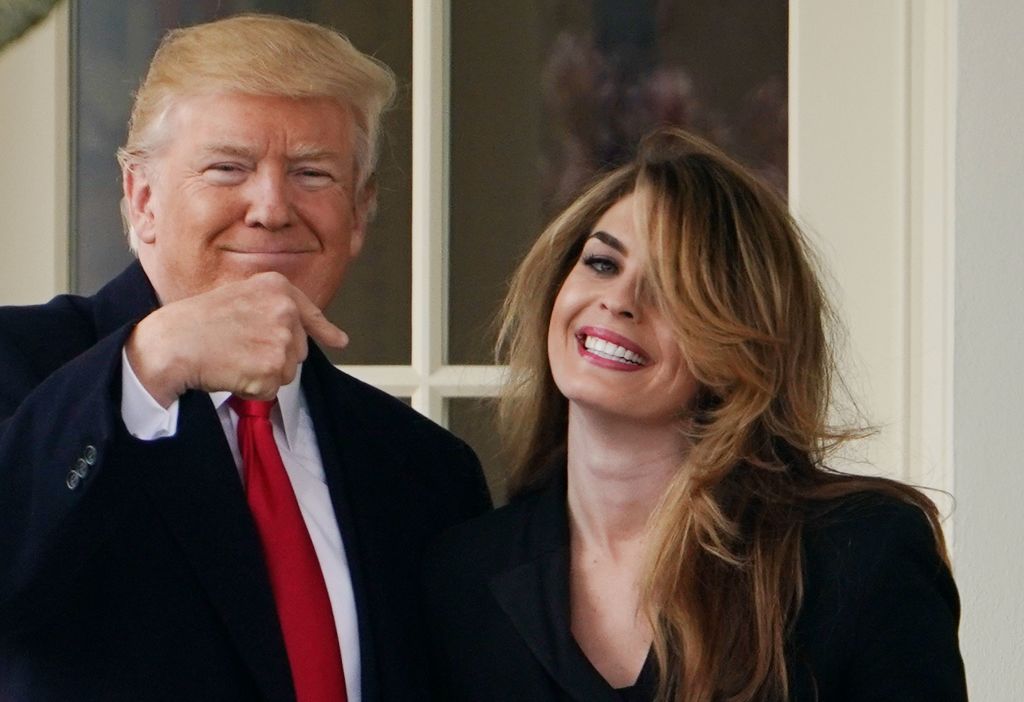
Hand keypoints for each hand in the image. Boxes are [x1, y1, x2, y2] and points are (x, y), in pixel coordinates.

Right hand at [125, 272, 347, 405]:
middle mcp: (286, 310)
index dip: (325, 330)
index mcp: (277, 288)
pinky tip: (231, 372)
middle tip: (237, 348)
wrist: (172, 341)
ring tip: (232, 357)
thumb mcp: (240, 297)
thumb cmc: (197, 322)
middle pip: (298, 350)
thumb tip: (324, 334)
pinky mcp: (273, 367)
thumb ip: (274, 310)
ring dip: (262, 375)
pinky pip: (271, 391)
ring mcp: (281, 339)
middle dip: (274, 357)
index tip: (340, 341)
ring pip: (287, 373)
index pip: (311, 314)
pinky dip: (251, 389)